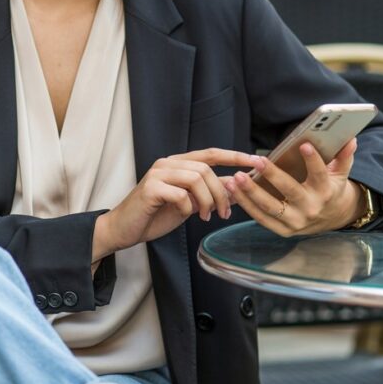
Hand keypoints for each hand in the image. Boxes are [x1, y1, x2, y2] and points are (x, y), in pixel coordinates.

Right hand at [93, 148, 258, 258]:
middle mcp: (168, 163)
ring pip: (196, 178)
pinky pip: (181, 194)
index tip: (257, 162)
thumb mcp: (189, 204)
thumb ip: (209, 194)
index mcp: (178, 163)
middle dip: (221, 193)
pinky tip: (185, 215)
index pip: (211, 154)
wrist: (124, 229)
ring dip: (208, 201)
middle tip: (224, 213)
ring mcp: (158, 173)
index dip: (235, 156)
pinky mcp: (151, 188)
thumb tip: (238, 188)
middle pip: (206, 169)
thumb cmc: (155, 215)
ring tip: (206, 217)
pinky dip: (188, 207)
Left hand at [224, 138, 362, 237]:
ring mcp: (296, 222)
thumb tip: (351, 139)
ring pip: (270, 207)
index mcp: (326, 193)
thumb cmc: (331, 190)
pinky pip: (261, 218)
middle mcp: (311, 209)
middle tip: (257, 160)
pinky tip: (234, 190)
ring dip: (251, 193)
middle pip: (290, 192)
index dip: (313, 161)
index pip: (320, 175)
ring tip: (236, 177)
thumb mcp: (340, 175)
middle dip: (273, 175)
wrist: (332, 219)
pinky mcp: (283, 230)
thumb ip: (344, 157)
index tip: (304, 145)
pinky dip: (246, 205)